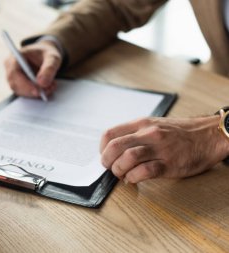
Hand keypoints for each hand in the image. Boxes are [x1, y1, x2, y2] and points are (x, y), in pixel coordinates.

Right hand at [4, 40, 61, 97]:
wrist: (45, 56)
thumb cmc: (46, 53)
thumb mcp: (52, 57)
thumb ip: (49, 68)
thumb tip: (42, 83)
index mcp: (14, 57)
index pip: (14, 73)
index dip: (24, 84)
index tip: (38, 91)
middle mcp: (10, 69)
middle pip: (16, 85)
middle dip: (32, 91)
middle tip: (48, 90)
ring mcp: (14, 79)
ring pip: (21, 92)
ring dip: (36, 93)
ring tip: (51, 86)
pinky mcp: (19, 86)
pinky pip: (26, 94)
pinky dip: (37, 94)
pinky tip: (48, 88)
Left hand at [100, 116, 228, 183]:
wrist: (208, 135)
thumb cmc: (179, 132)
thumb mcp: (154, 124)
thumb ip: (135, 134)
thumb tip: (115, 149)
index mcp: (141, 123)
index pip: (110, 134)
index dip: (102, 148)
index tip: (105, 156)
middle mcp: (148, 134)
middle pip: (115, 147)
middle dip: (107, 161)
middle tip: (110, 168)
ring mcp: (159, 149)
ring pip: (127, 159)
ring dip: (119, 170)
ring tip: (122, 175)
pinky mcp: (169, 164)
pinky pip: (144, 172)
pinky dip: (133, 178)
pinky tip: (134, 179)